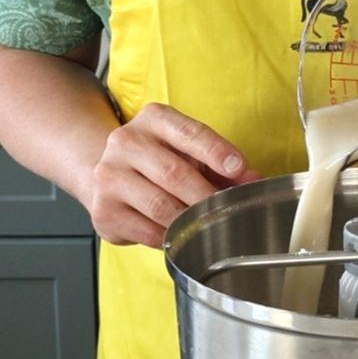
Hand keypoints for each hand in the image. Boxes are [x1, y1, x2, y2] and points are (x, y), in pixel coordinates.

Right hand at [88, 103, 261, 246]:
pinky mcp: (104, 210)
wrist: (108, 176)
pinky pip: (147, 231)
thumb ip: (223, 165)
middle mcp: (126, 142)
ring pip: (160, 206)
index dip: (216, 151)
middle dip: (207, 197)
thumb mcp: (191, 154)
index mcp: (153, 119)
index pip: (188, 133)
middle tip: (228, 212)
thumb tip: (254, 180)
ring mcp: (109, 176)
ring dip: (190, 221)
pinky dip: (171, 239)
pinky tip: (181, 237)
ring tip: (207, 227)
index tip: (238, 168)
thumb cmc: (160, 163)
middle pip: (174, 173)